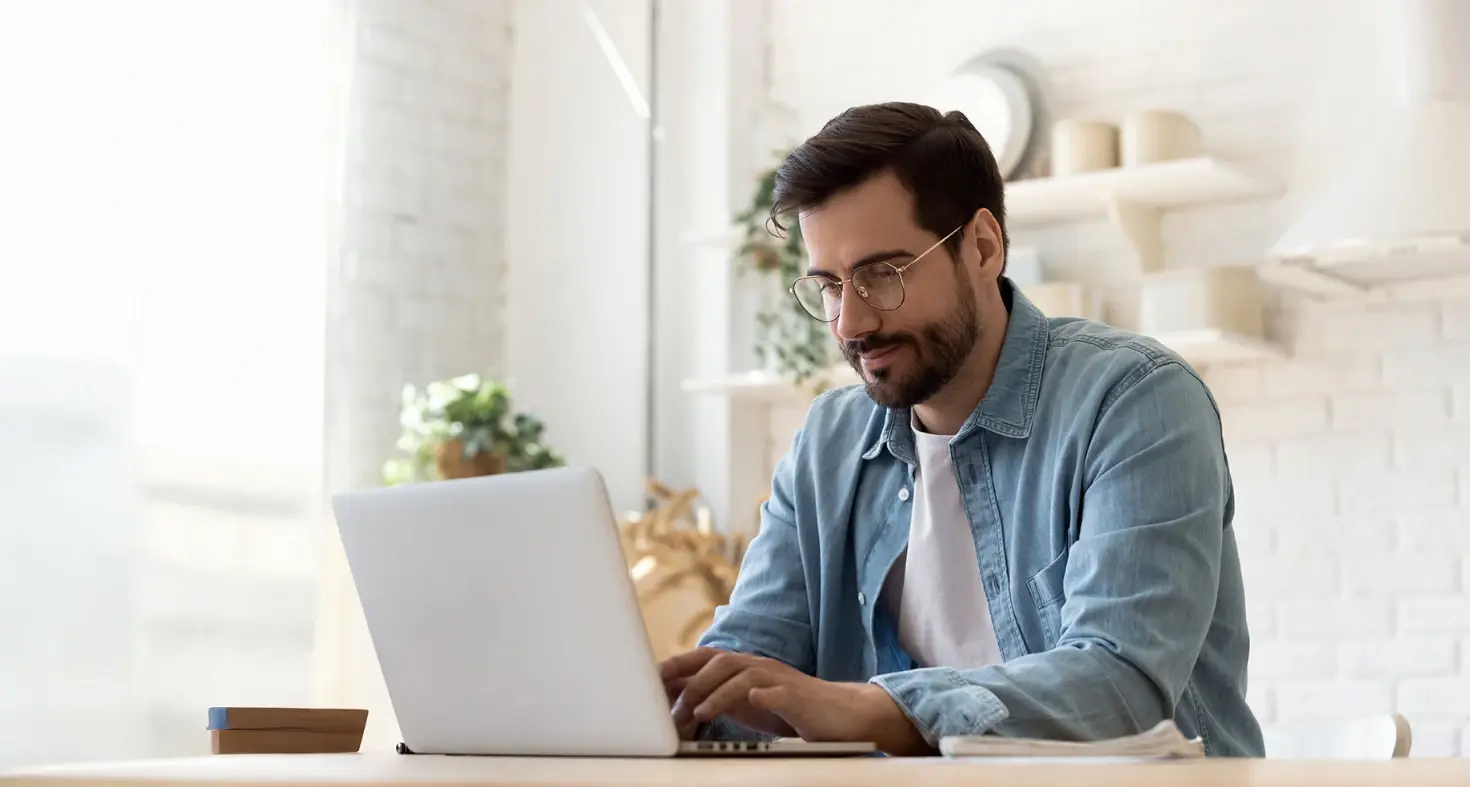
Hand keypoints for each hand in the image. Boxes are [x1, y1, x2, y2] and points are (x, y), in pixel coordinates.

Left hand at [658, 648, 932, 754]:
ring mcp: (778, 679)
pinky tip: (749, 701)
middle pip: (718, 661)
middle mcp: (759, 666)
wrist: (842, 714)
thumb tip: (680, 704)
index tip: (649, 681)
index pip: (704, 659)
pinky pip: (775, 691)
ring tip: (696, 713)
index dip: (677, 666)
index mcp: (744, 667)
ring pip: (741, 674)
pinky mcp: (798, 696)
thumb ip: (719, 698)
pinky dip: (758, 694)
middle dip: (689, 679)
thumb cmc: (792, 709)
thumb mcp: (748, 702)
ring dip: (715, 692)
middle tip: (668, 705)